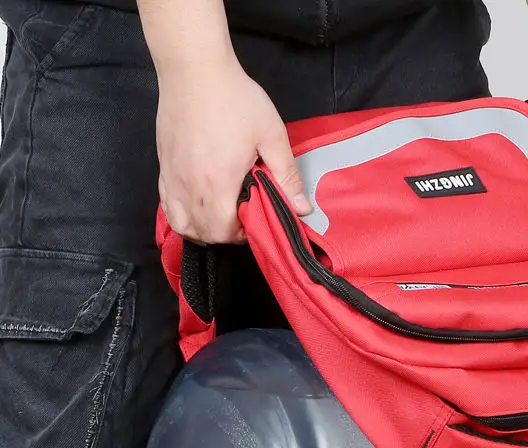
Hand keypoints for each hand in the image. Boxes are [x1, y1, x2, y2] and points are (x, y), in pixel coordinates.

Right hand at [156, 55, 311, 243]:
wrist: (194, 69)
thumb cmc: (235, 99)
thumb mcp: (271, 135)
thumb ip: (287, 176)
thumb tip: (301, 208)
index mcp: (219, 183)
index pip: (224, 232)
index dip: (241, 234)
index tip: (252, 218)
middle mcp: (192, 186)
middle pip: (203, 233)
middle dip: (224, 234)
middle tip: (240, 216)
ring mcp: (174, 178)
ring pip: (181, 224)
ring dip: (201, 228)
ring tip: (218, 215)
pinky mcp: (163, 167)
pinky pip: (166, 205)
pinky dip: (182, 214)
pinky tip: (197, 204)